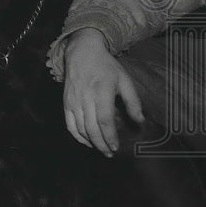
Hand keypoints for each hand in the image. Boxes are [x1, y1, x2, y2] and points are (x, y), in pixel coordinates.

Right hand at [63, 28, 144, 156]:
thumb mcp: (124, 79)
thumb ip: (133, 101)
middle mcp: (85, 97)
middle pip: (91, 128)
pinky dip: (78, 137)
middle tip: (110, 153)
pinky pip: (70, 125)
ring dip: (91, 143)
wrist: (82, 53)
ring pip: (80, 129)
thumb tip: (140, 121)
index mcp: (102, 90)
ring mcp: (73, 101)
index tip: (116, 147)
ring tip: (102, 150)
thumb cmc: (106, 67)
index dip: (110, 136)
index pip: (104, 119)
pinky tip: (87, 142)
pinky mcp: (66, 103)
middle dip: (101, 144)